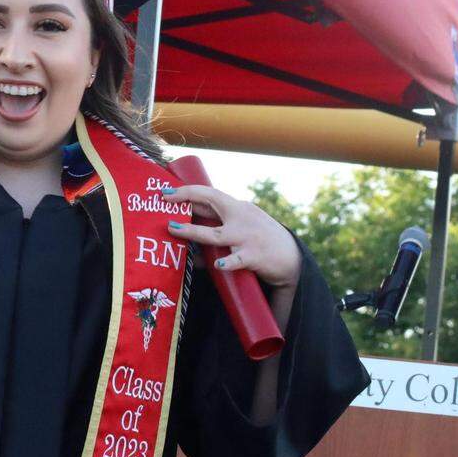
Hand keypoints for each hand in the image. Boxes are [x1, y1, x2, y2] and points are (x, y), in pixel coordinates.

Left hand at [164, 185, 301, 288]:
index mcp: (238, 208)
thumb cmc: (260, 242)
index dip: (187, 191)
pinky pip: (238, 259)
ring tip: (174, 229)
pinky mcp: (254, 256)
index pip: (210, 194)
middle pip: (212, 200)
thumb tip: (187, 236)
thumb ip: (217, 228)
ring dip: (192, 232)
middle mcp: (241, 217)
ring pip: (216, 234)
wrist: (293, 260)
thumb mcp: (242, 227)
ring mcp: (247, 236)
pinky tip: (218, 265)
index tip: (165, 191)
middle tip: (164, 197)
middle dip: (187, 196)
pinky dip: (228, 262)